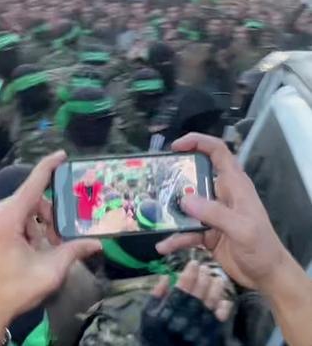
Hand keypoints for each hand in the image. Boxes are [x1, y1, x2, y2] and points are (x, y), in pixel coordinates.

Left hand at [0, 151, 100, 344]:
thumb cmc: (13, 292)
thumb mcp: (48, 272)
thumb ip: (72, 251)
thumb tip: (97, 244)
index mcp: (5, 220)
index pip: (31, 185)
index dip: (48, 167)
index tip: (61, 155)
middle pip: (28, 200)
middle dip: (47, 216)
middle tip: (58, 240)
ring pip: (18, 209)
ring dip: (35, 224)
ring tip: (43, 249)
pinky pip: (6, 217)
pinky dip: (21, 227)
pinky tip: (28, 248)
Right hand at [142, 261, 231, 345]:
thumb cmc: (153, 333)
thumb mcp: (148, 313)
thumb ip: (156, 295)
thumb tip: (166, 277)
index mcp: (168, 312)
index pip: (181, 289)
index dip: (188, 275)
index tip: (193, 263)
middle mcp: (184, 319)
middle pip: (197, 295)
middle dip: (202, 278)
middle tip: (205, 266)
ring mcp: (198, 328)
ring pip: (209, 304)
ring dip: (215, 289)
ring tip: (217, 278)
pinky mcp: (208, 335)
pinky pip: (218, 320)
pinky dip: (223, 309)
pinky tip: (224, 300)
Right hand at [156, 133, 288, 290]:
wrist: (266, 276)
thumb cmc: (261, 247)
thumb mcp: (241, 229)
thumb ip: (214, 213)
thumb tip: (184, 200)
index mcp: (234, 186)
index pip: (218, 153)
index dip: (198, 143)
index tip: (176, 147)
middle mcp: (221, 195)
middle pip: (194, 176)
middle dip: (174, 177)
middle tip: (154, 181)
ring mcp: (211, 214)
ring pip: (185, 205)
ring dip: (169, 212)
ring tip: (151, 215)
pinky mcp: (205, 232)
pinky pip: (184, 230)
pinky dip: (174, 238)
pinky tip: (163, 246)